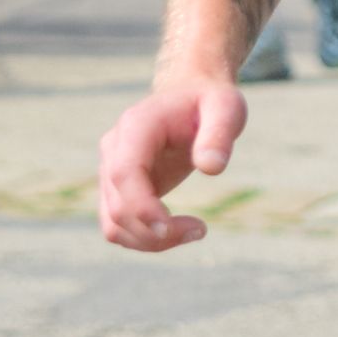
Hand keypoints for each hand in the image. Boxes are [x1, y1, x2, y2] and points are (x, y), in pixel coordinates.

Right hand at [97, 80, 245, 249]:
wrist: (190, 95)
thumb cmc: (209, 101)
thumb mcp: (227, 108)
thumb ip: (220, 134)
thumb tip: (211, 168)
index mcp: (136, 127)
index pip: (124, 174)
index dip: (142, 208)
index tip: (173, 229)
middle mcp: (114, 149)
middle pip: (118, 207)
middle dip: (156, 232)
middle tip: (201, 230)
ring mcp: (111, 170)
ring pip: (114, 223)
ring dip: (150, 241)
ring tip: (195, 231)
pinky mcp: (118, 189)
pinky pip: (120, 225)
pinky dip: (145, 238)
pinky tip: (179, 230)